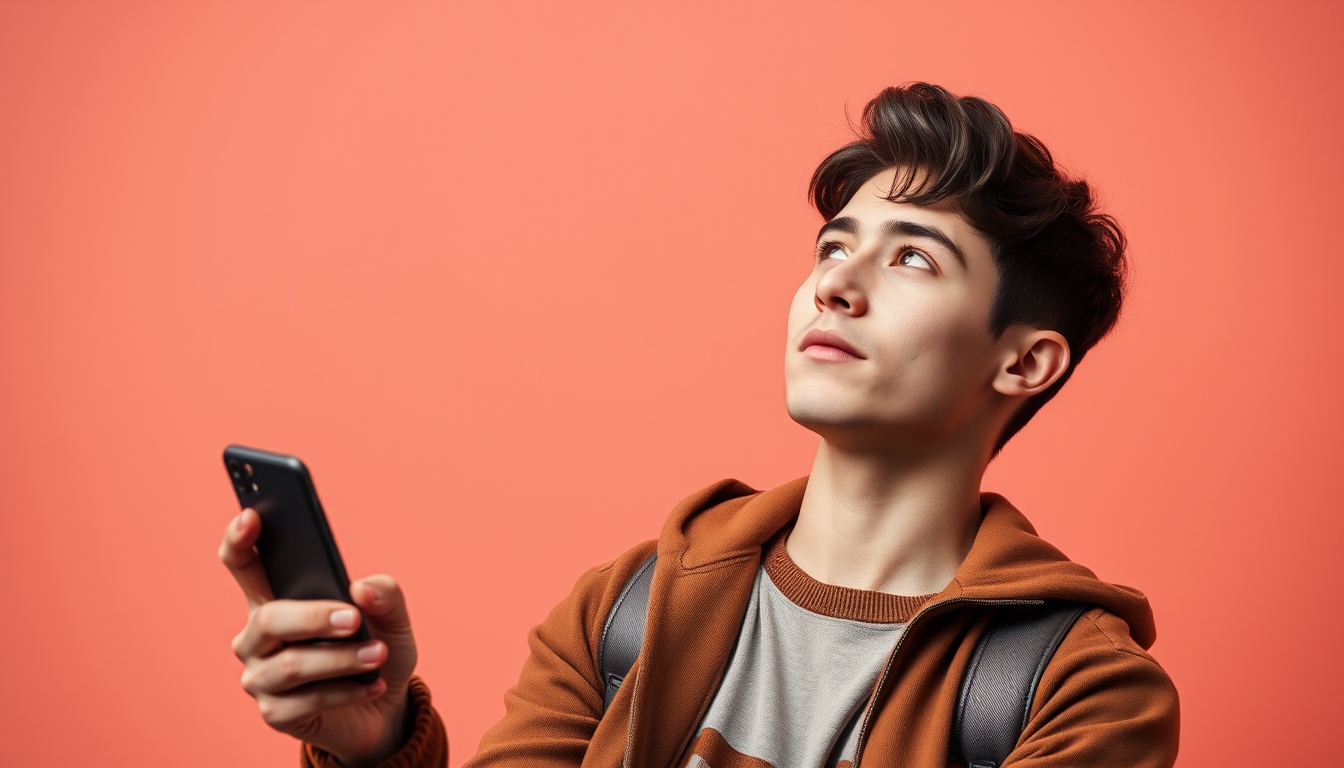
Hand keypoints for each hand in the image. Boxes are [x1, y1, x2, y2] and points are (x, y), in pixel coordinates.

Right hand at [219, 508, 418, 765]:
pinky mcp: (276, 713)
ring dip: (339, 660)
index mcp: (276, 597)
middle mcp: (257, 636)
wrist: (385, 706)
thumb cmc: (377, 649)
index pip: (243, 563)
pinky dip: (346, 691)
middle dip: (313, 617)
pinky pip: (306, 701)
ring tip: (377, 654)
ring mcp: (262, 676)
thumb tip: (363, 588)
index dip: (239, 539)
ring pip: (290, 664)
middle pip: (268, 618)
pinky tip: (374, 684)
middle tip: (354, 619)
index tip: (251, 516)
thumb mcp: (393, 617)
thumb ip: (385, 595)